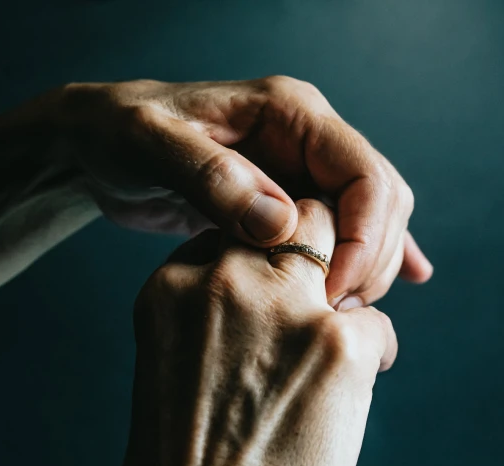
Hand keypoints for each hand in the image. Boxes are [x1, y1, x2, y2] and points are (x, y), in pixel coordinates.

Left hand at [60, 76, 431, 307]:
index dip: (365, 237)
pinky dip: (372, 255)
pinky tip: (402, 282)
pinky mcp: (290, 200)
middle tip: (332, 312)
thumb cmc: (119, 134)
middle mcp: (308, 138)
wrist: (101, 143)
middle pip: (381, 200)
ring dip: (369, 267)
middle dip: (371, 259)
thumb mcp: (151, 145)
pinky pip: (346, 228)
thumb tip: (282, 227)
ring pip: (371, 220)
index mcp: (290, 113)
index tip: (331, 292)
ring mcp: (302, 170)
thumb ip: (214, 179)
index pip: (365, 173)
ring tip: (341, 314)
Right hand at [119, 199, 396, 465]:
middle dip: (312, 249)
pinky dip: (373, 352)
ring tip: (337, 344)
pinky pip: (376, 322)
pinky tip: (353, 389)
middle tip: (324, 293)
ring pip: (340, 248)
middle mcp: (224, 282)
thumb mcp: (170, 361)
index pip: (233, 232)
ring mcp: (283, 307)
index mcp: (172, 287)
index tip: (276, 292)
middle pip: (290, 221)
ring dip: (346, 291)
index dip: (263, 262)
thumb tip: (271, 293)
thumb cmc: (186, 463)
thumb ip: (210, 311)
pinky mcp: (337, 343)